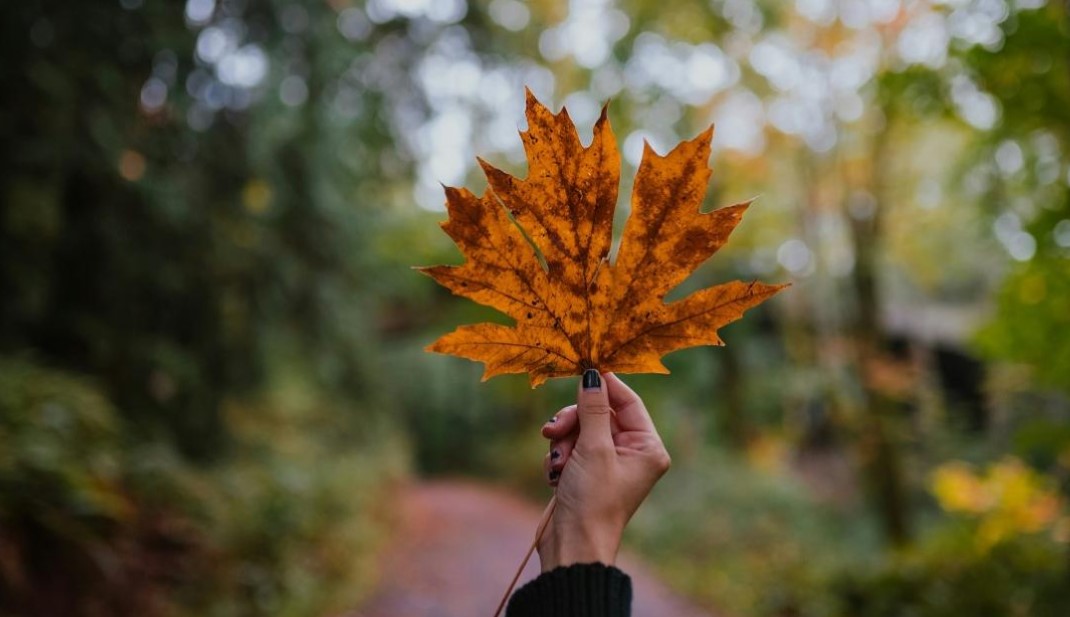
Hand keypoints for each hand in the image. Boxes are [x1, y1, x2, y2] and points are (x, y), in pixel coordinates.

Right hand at [538, 370, 670, 570]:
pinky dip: (558, 458)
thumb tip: (593, 373)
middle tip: (554, 430)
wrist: (572, 546)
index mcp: (647, 447)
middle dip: (573, 422)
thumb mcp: (593, 448)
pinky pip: (568, 447)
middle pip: (598, 414)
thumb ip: (592, 408)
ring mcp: (607, 463)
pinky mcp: (585, 473)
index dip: (604, 385)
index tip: (582, 369)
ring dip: (562, 442)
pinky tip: (555, 476)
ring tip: (557, 463)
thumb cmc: (593, 501)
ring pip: (579, 429)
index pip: (628, 401)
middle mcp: (631, 453)